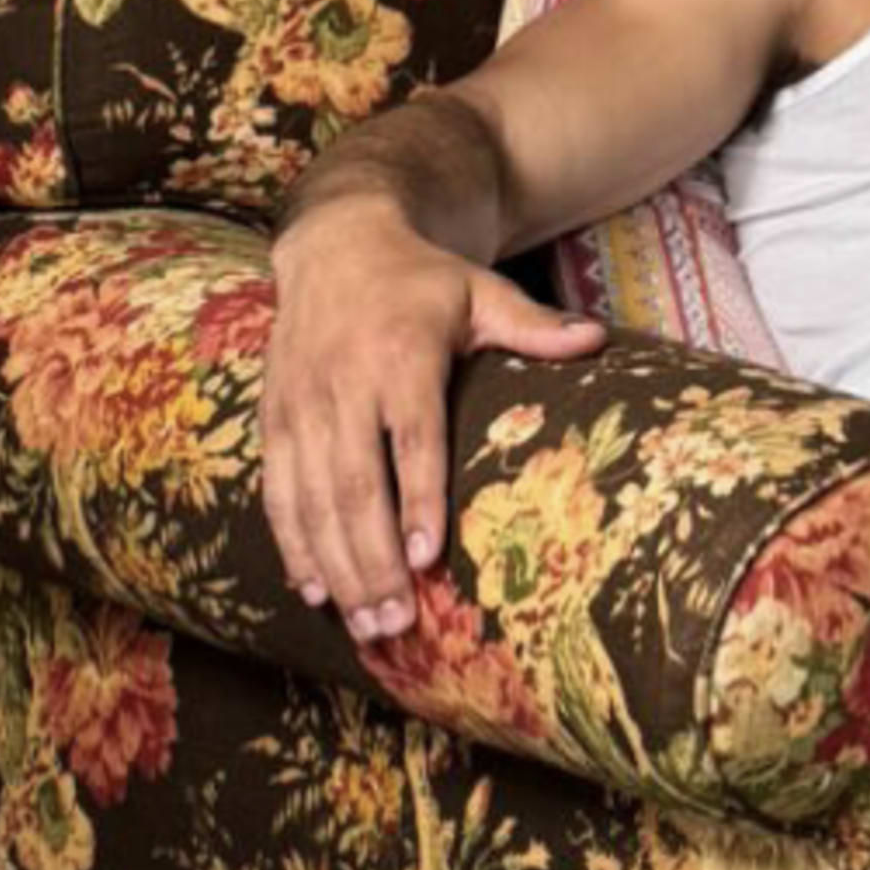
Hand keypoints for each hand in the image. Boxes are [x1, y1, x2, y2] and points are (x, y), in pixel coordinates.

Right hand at [263, 191, 599, 646]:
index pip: (410, 438)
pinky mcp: (272, 418)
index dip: (417, 500)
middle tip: (398, 624)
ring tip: (366, 625)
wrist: (335, 244)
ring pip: (311, 500)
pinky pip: (277, 492)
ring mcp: (301, 404)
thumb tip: (597, 340)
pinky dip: (293, 545)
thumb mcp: (480, 291)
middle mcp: (343, 382)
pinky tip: (314, 591)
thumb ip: (533, 325)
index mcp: (400, 353)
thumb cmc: (421, 280)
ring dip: (336, 568)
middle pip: (355, 485)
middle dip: (373, 561)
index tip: (427, 560)